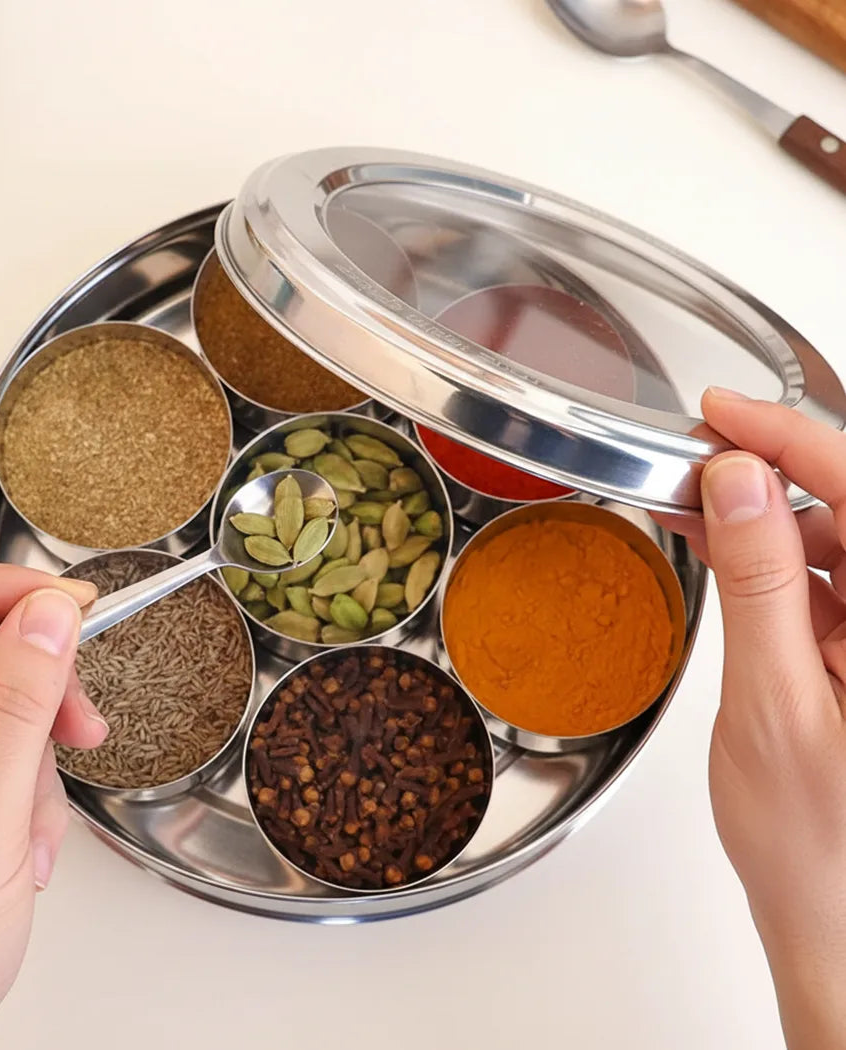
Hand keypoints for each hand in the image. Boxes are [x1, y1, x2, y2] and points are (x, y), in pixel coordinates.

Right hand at [660, 389, 845, 1048]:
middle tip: (696, 453)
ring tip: (691, 499)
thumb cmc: (816, 841)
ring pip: (836, 537)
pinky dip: (767, 554)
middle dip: (773, 469)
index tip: (724, 412)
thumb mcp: (774, 703)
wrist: (832, 916)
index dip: (794, 439)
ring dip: (764, 512)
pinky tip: (719, 544)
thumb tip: (738, 486)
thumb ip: (760, 584)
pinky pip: (820, 577)